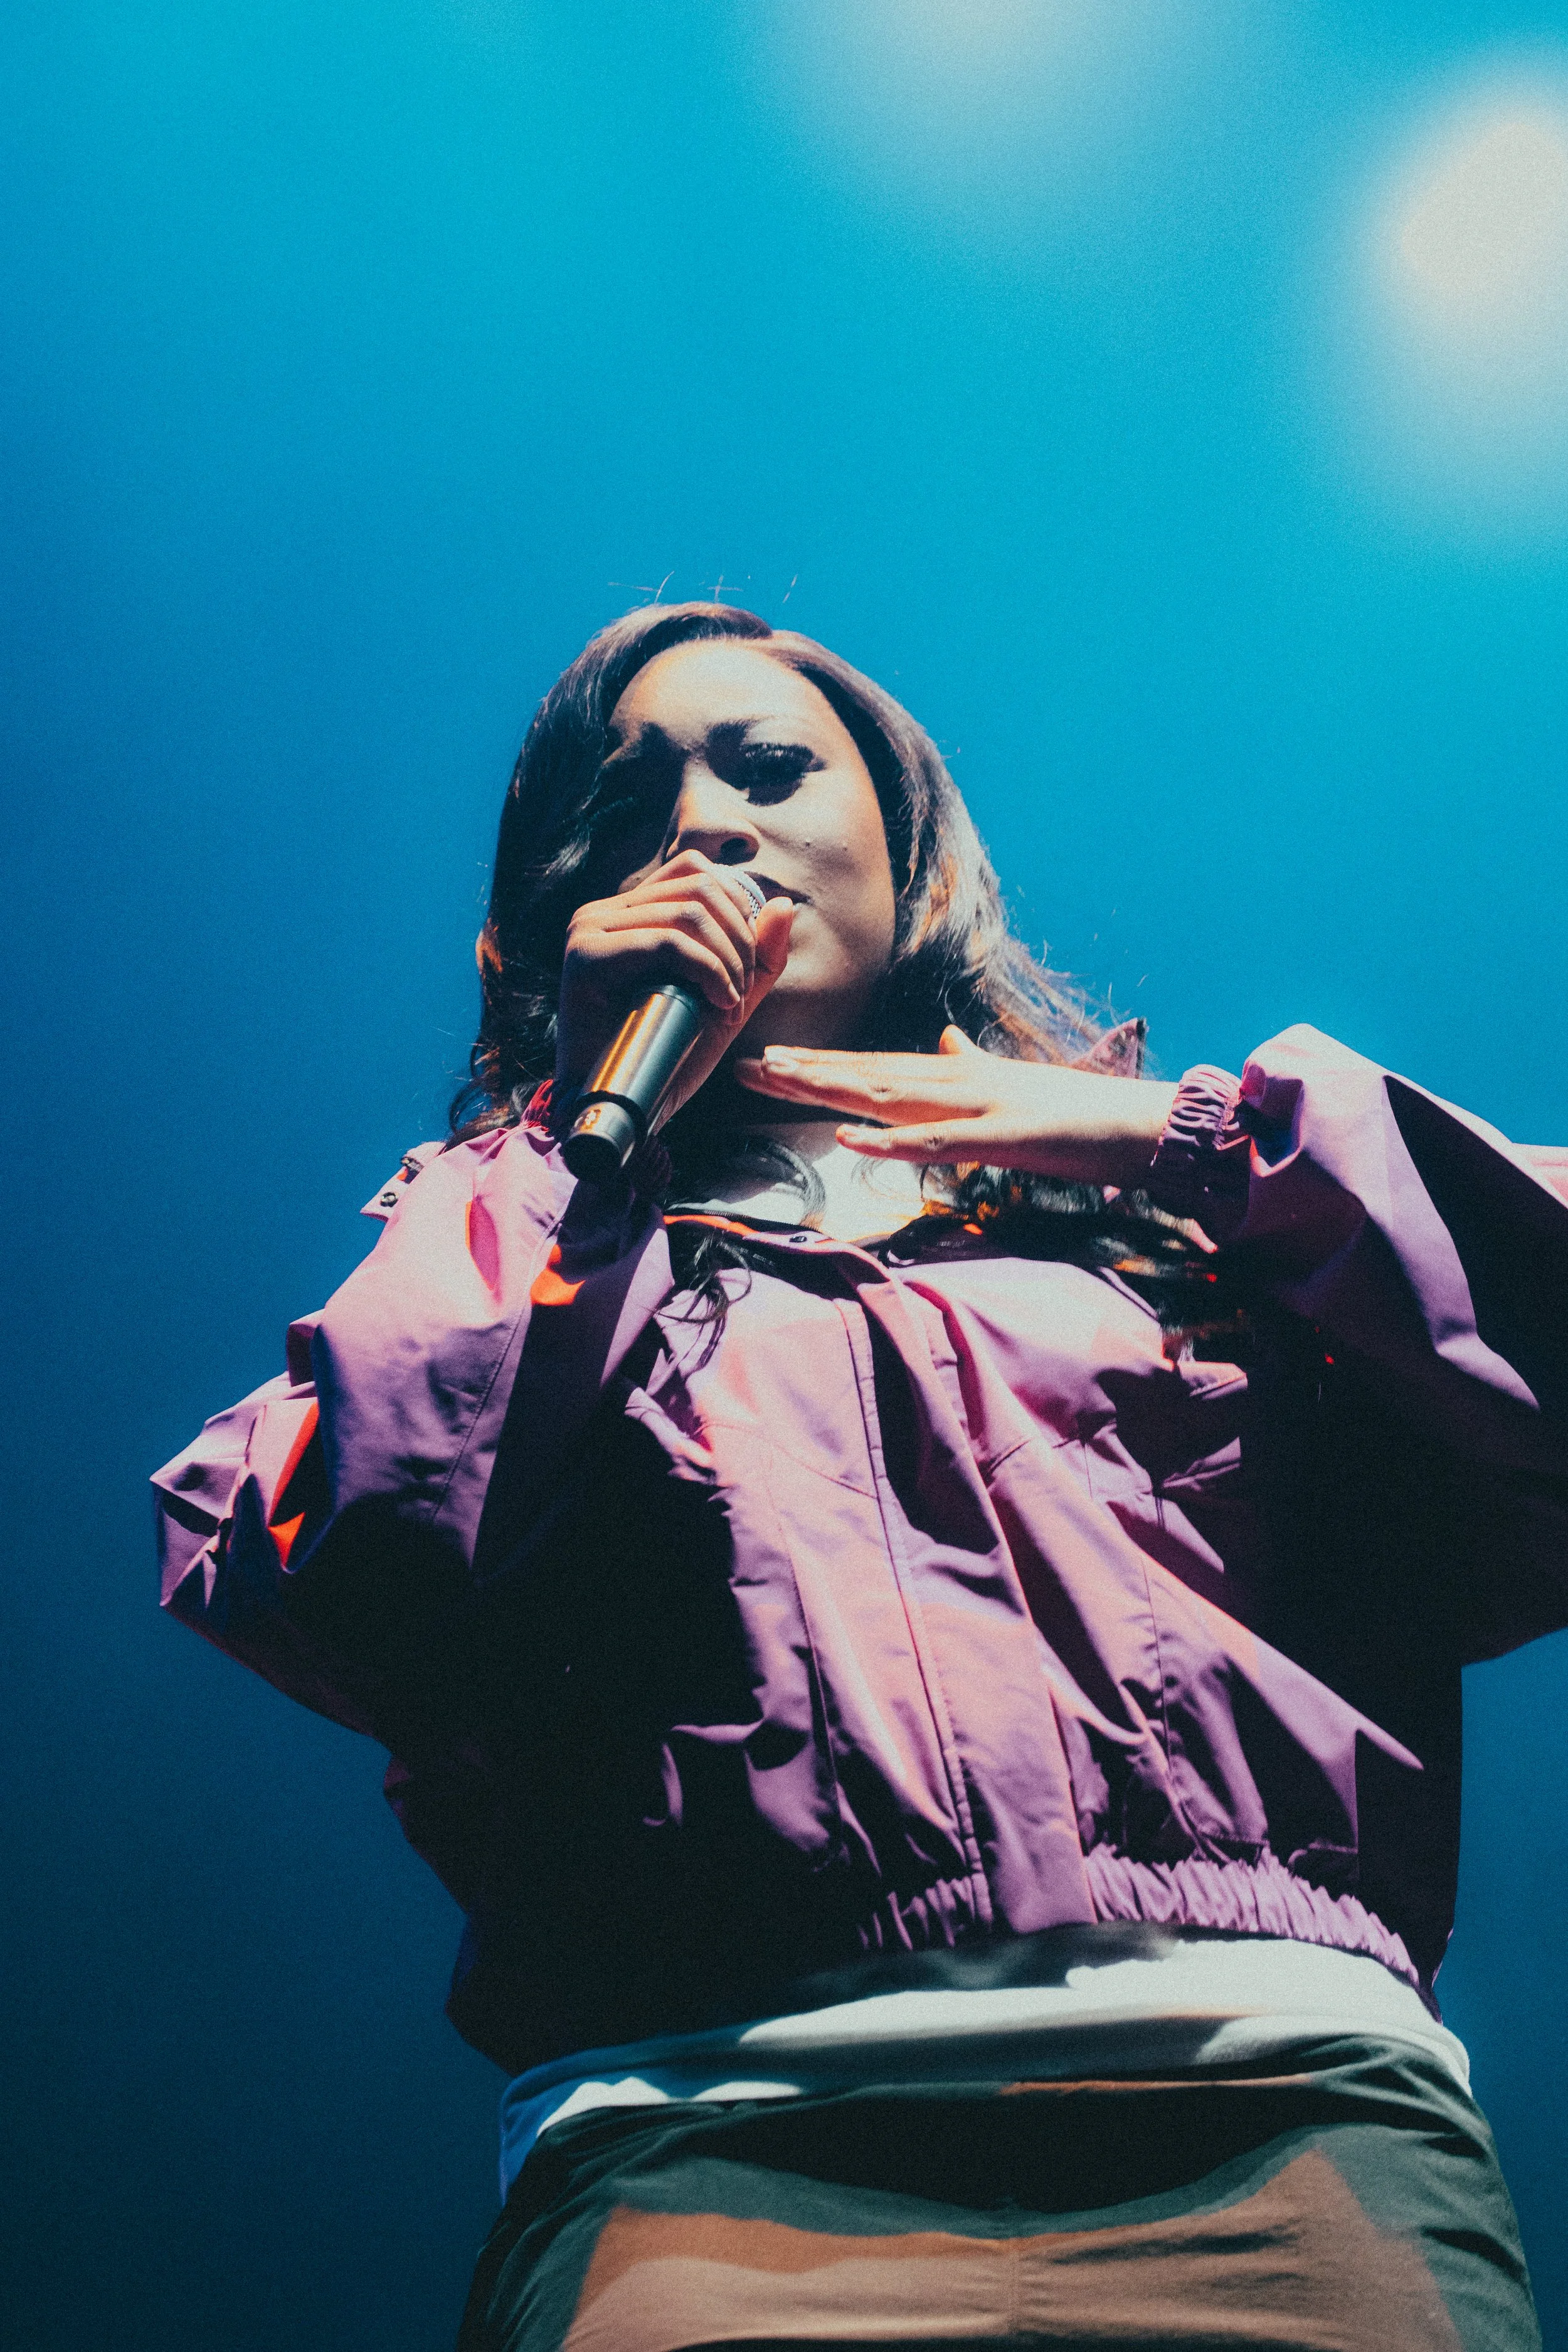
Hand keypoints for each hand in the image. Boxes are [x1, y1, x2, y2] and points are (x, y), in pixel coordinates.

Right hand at [556, 851, 795, 1119]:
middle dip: (740, 940)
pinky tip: (719, 1006)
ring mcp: (590, 930)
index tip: (747, 968)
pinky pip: (666, 942)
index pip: (695, 872)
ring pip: (688, 913)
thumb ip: (758, 957)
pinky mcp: (586, 955)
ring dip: (728, 961)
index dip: (738, 909)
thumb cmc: (668, 1059)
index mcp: (629, 914)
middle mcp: (603, 912)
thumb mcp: (727, 1000)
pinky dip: (708, 971)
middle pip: (699, 888)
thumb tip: (782, 903)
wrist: (624, 1111)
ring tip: (730, 1006)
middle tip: (742, 995)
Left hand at [736, 1026, 1178, 1187]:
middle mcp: (954, 1081)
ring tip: (777, 1083)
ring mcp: (973, 1106)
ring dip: (829, 1090)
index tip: (768, 1059)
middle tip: (743, 1065)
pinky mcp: (994, 1137)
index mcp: (955, 1075)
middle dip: (803, 1073)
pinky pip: (930, 1142)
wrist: (1134, 1121)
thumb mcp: (1012, 1083)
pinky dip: (887, 1141)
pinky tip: (849, 1138)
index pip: (873, 1065)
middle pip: (865, 1074)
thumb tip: (950, 1040)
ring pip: (886, 1096)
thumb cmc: (1074, 1112)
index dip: (819, 1063)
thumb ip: (975, 1064)